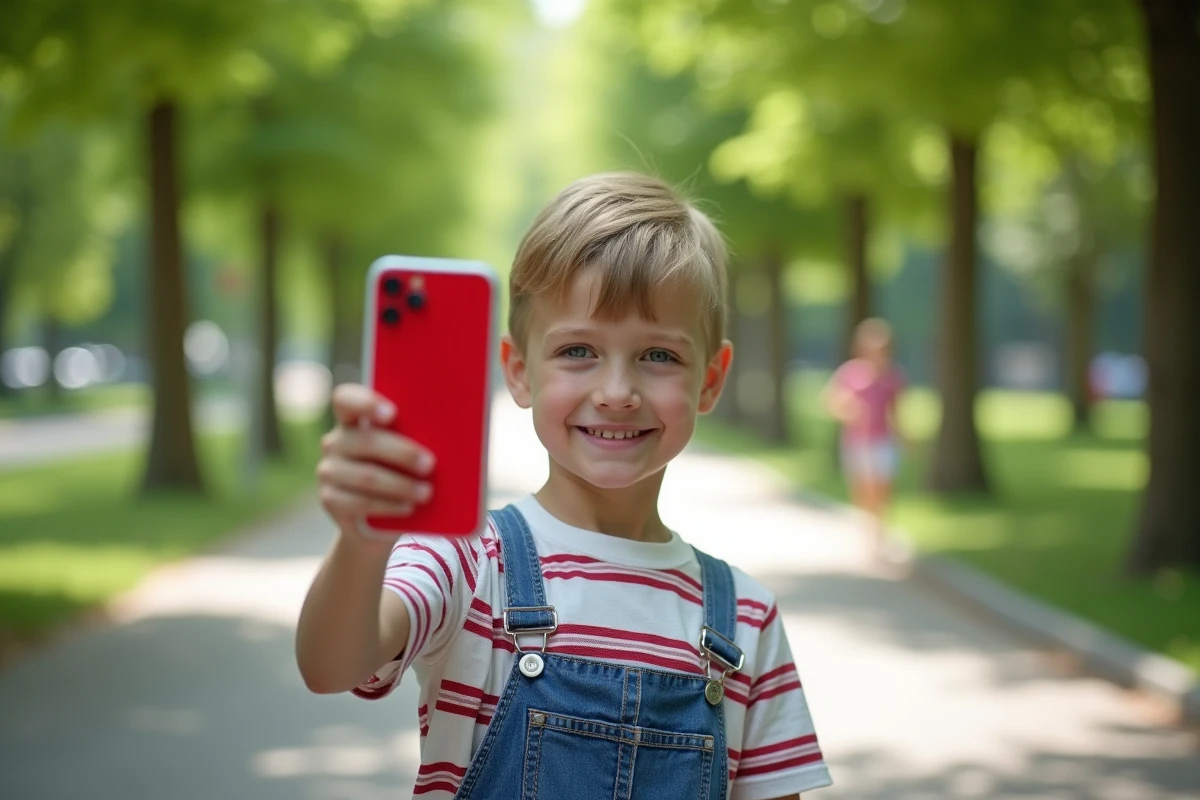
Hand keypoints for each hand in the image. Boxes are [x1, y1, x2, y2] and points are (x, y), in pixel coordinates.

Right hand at [317, 384, 435, 537]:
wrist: (379, 521)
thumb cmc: (402, 474)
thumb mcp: (407, 453)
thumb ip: (416, 437)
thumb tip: (450, 436)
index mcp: (353, 419)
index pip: (346, 399)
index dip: (366, 403)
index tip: (392, 413)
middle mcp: (336, 442)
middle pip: (366, 441)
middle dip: (402, 452)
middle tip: (430, 464)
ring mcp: (329, 471)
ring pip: (367, 476)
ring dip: (400, 485)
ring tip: (427, 492)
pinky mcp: (330, 500)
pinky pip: (361, 502)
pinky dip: (388, 505)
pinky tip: (408, 507)